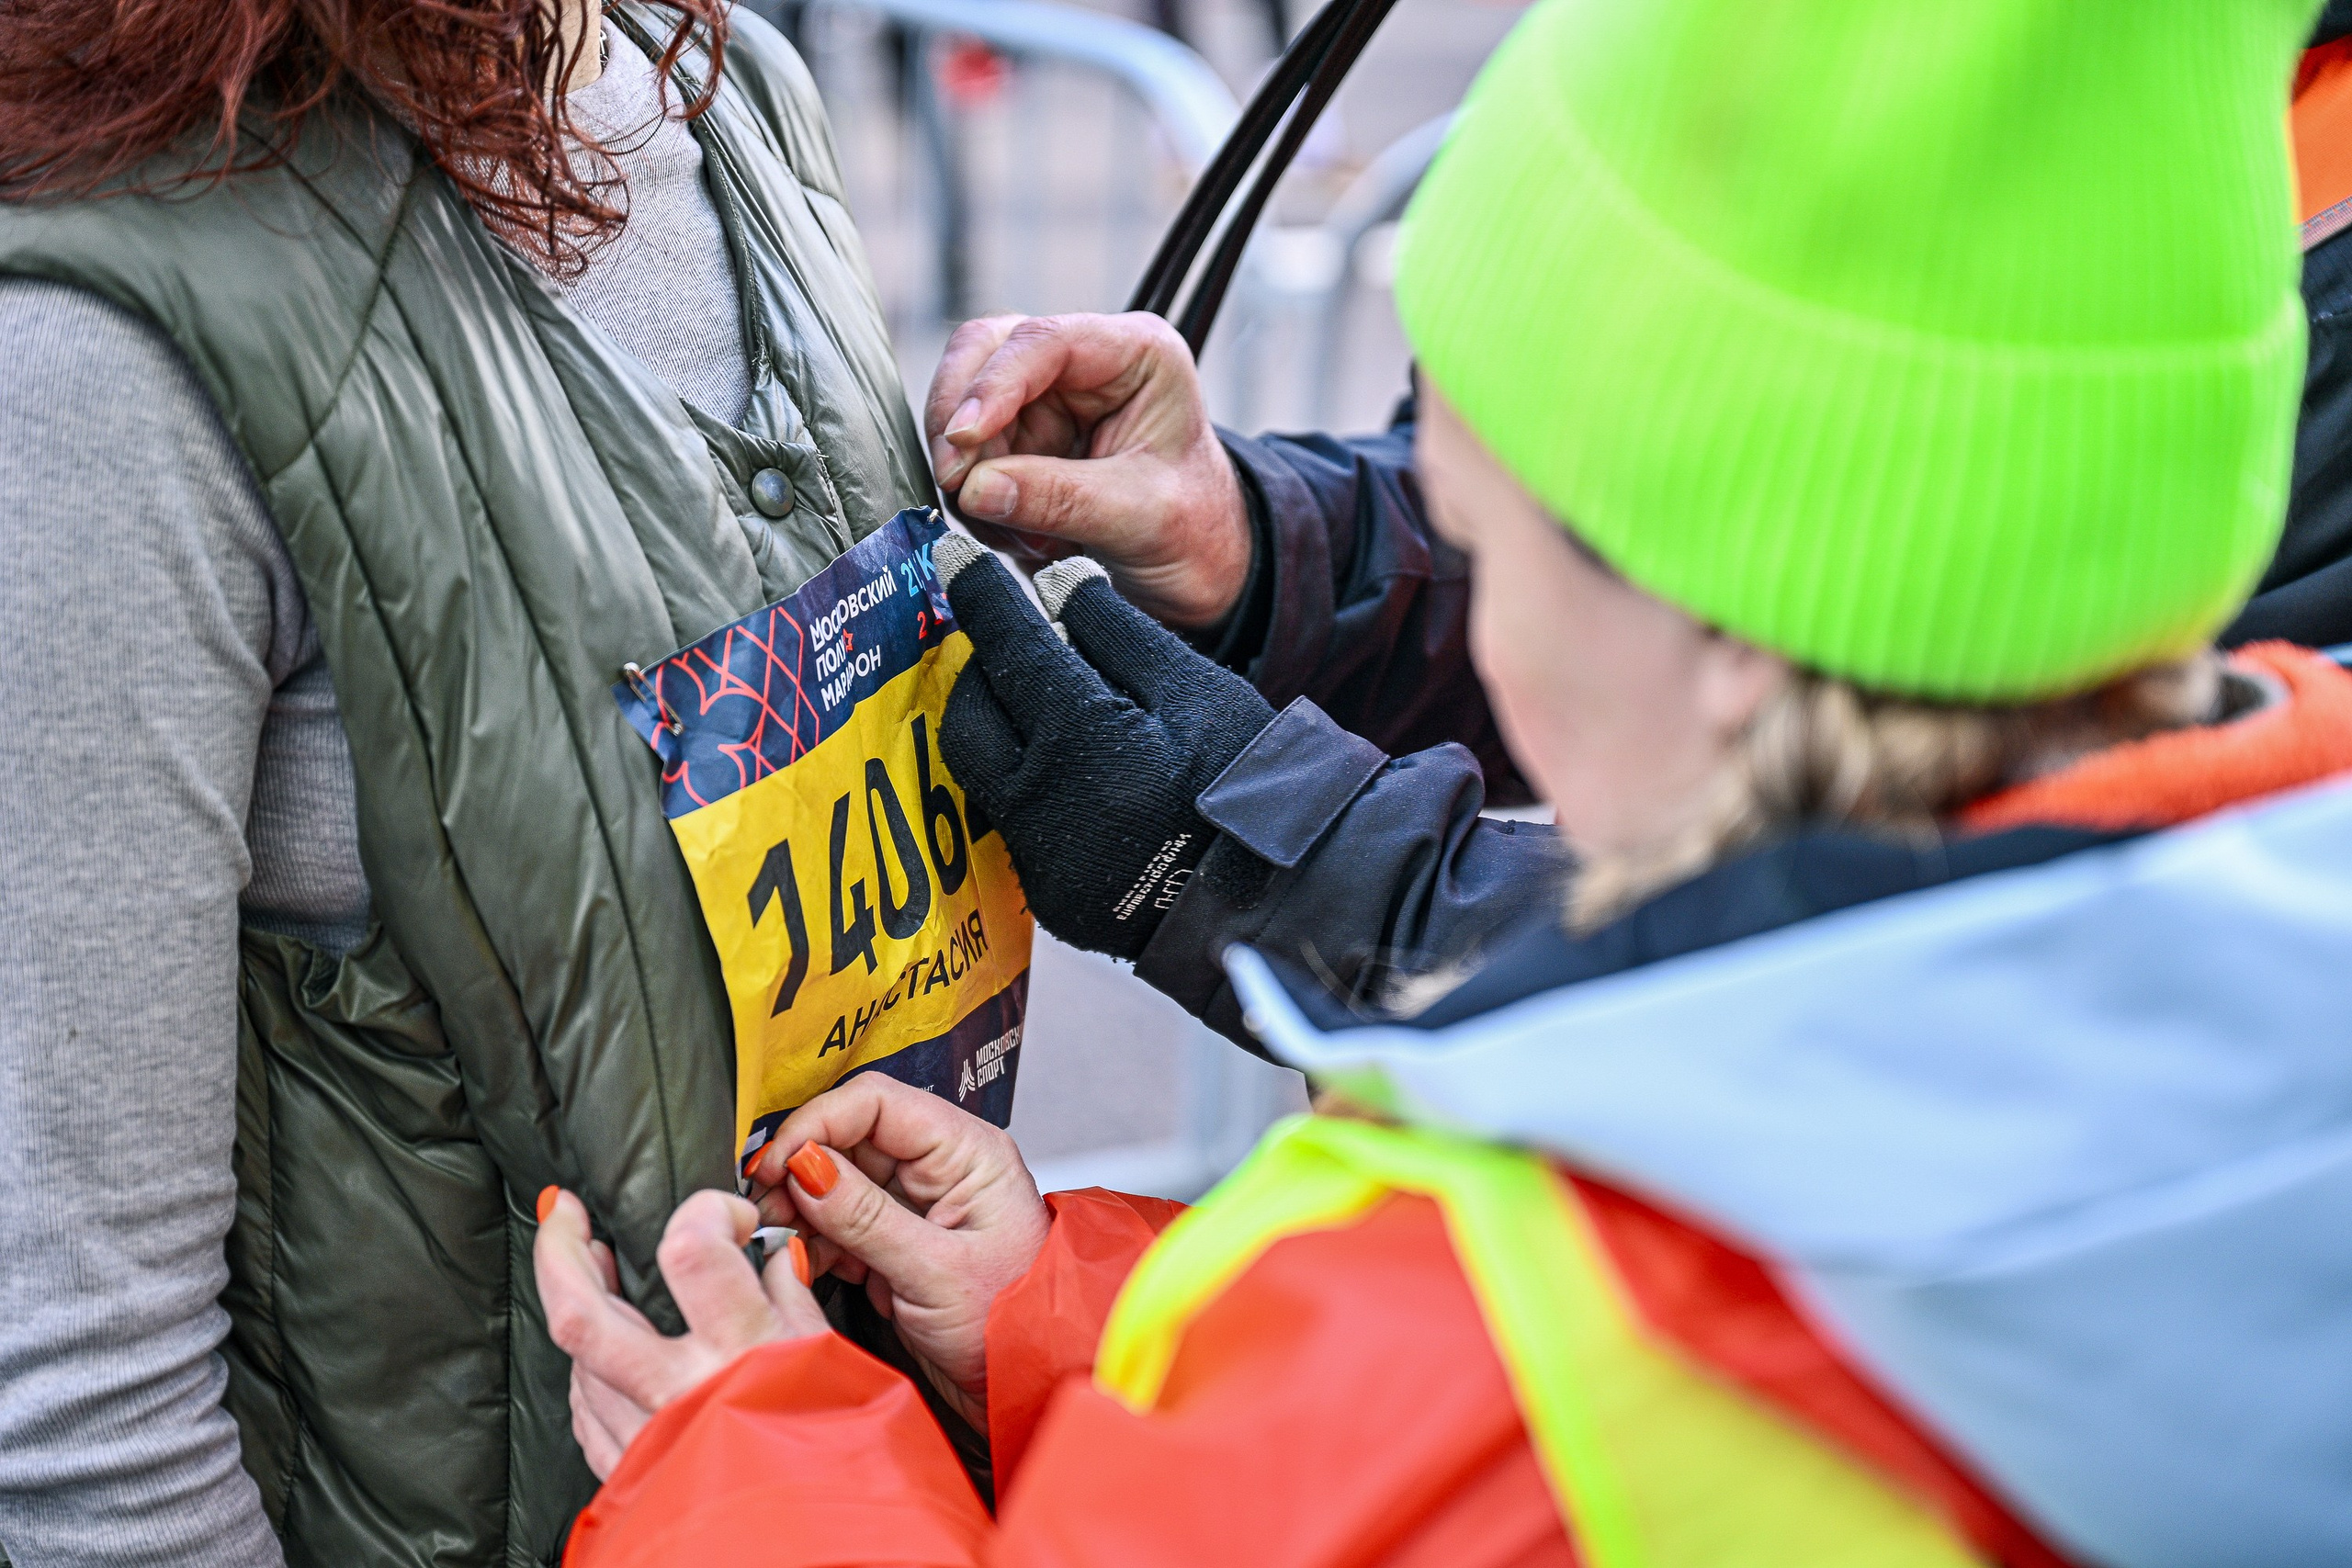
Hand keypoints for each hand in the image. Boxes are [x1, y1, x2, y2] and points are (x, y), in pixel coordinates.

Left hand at [534, 1187, 827, 1478]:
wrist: (818, 1555)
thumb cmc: (836, 1465)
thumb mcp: (831, 1365)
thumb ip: (791, 1300)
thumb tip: (772, 1256)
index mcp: (740, 1356)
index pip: (691, 1251)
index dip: (704, 1210)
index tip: (727, 1217)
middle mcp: (682, 1392)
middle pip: (584, 1310)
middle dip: (561, 1249)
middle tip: (564, 1212)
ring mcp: (647, 1436)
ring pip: (578, 1361)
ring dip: (579, 1306)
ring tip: (591, 1270)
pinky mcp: (632, 1474)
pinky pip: (589, 1412)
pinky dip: (590, 1371)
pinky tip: (605, 1353)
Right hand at [746, 1074, 1050, 1430]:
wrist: (1030, 1381)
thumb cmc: (1013, 1325)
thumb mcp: (936, 1272)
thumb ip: (866, 1218)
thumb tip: (805, 1167)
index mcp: (966, 1151)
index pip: (875, 1103)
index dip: (816, 1124)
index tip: (776, 1164)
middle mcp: (941, 1167)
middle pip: (850, 1138)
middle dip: (801, 1169)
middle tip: (765, 1207)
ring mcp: (918, 1204)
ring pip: (839, 1181)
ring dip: (802, 1207)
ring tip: (777, 1235)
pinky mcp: (900, 1242)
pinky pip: (843, 1222)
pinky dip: (816, 1239)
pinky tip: (803, 1260)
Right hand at [926, 312, 1251, 628]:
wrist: (1199, 569)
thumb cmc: (1195, 529)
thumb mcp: (1139, 516)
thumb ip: (1059, 498)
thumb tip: (975, 489)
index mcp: (1137, 353)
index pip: (1044, 341)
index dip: (993, 385)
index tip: (963, 438)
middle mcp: (1087, 364)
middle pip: (986, 355)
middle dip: (961, 423)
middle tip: (956, 484)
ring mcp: (1050, 399)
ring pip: (965, 407)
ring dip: (969, 471)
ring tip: (1014, 533)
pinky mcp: (1026, 439)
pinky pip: (972, 456)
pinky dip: (977, 497)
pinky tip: (1018, 536)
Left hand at [932, 535, 1277, 959]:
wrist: (1279, 891)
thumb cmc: (1248, 783)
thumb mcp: (1194, 688)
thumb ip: (1115, 632)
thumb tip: (1054, 583)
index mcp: (1083, 740)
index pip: (1009, 646)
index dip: (978, 593)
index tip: (955, 556)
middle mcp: (1042, 804)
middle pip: (971, 716)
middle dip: (986, 671)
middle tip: (1024, 649)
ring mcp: (1040, 859)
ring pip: (981, 774)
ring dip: (1001, 730)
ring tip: (1050, 711)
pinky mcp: (1046, 894)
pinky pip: (1012, 822)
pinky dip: (1029, 785)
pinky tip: (1075, 775)